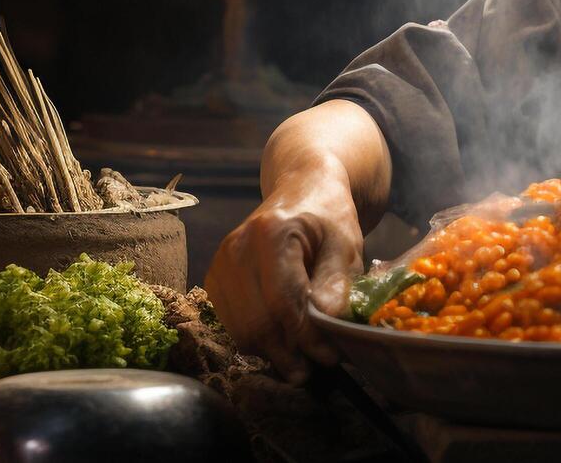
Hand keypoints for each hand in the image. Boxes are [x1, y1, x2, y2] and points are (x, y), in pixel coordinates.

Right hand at [206, 156, 363, 383]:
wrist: (302, 190)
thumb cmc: (328, 218)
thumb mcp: (346, 245)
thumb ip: (336, 284)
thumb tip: (325, 328)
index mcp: (271, 233)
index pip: (282, 301)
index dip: (305, 336)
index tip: (329, 357)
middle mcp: (236, 247)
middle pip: (256, 321)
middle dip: (288, 353)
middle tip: (316, 369)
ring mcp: (220, 263)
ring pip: (241, 329)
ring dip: (273, 352)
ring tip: (303, 359)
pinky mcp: (215, 278)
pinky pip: (232, 324)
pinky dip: (258, 340)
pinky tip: (284, 339)